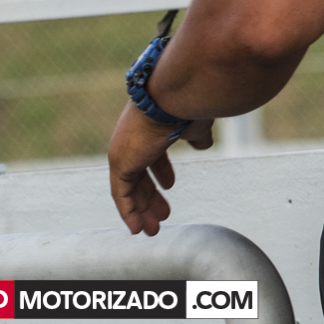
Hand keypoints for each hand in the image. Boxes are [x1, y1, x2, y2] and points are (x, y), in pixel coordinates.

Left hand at [108, 103, 213, 235]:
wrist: (176, 94)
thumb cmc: (189, 104)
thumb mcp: (195, 125)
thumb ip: (196, 136)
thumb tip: (202, 144)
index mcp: (148, 128)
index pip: (150, 154)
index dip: (160, 171)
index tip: (170, 186)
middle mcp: (130, 139)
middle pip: (138, 174)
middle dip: (151, 196)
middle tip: (163, 214)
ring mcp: (123, 151)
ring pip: (129, 188)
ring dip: (141, 210)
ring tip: (152, 229)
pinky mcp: (120, 164)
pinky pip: (121, 195)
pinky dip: (128, 212)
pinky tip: (137, 228)